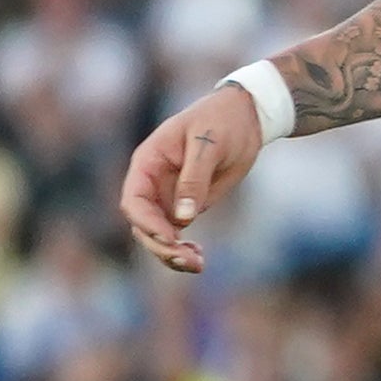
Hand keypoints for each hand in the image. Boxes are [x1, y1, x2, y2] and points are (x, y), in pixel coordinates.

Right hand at [120, 85, 266, 273]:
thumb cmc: (222, 121)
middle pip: (143, 224)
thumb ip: (194, 179)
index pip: (134, 200)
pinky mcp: (187, 204)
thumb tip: (182, 219)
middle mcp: (152, 183)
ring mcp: (168, 196)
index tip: (169, 238)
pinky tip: (199, 258)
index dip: (147, 222)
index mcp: (148, 163)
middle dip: (161, 246)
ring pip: (158, 234)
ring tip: (197, 264)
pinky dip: (184, 248)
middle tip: (188, 260)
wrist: (245, 116)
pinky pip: (177, 232)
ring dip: (171, 253)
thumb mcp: (209, 144)